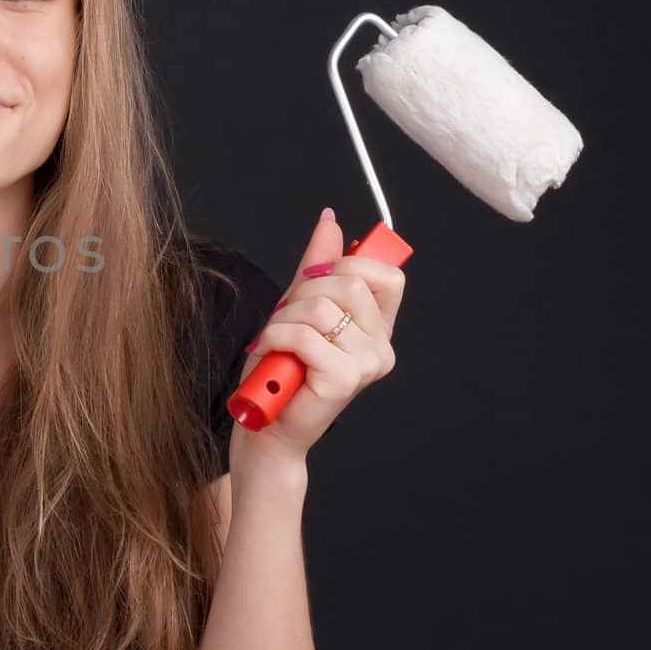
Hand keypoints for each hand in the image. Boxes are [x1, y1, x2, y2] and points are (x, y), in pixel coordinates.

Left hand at [235, 208, 404, 465]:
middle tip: (287, 323)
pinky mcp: (346, 379)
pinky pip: (304, 335)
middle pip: (349, 282)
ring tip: (277, 345)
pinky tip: (272, 356)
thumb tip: (330, 222)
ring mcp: (368, 364)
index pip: (386, 274)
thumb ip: (315, 267)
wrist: (264, 427)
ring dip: (283, 320)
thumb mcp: (295, 309)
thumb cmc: (279, 372)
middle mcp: (381, 346)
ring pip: (321, 307)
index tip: (314, 282)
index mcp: (376, 326)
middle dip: (303, 293)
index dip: (345, 265)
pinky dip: (276, 339)